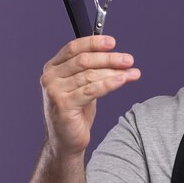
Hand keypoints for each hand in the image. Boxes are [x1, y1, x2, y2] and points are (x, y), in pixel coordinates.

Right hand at [40, 35, 140, 156]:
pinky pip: (92, 90)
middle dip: (109, 58)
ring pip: (90, 75)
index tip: (112, 42)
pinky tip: (123, 80)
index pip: (73, 48)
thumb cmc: (76, 111)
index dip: (94, 42)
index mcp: (53, 67)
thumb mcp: (82, 85)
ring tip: (133, 73)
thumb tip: (116, 55)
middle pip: (84, 60)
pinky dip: (110, 83)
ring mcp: (54, 91)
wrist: (66, 140)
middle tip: (129, 59)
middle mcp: (50, 77)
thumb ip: (92, 69)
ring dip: (115, 72)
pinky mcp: (63, 105)